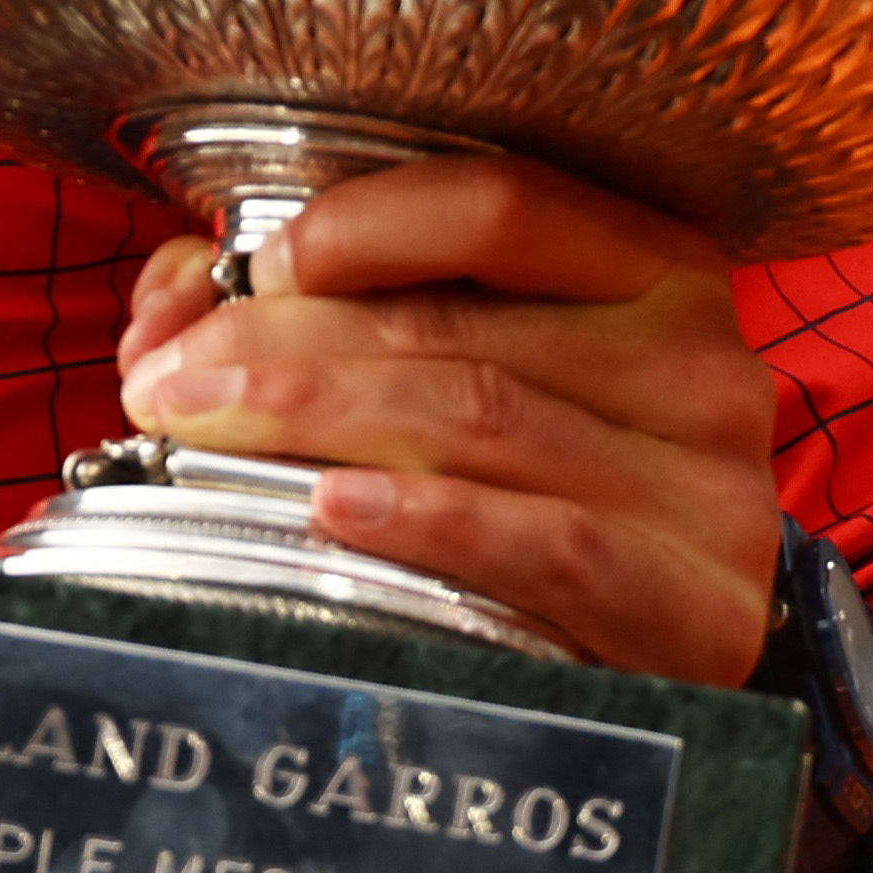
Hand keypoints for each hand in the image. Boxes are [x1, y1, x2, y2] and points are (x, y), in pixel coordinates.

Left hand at [112, 158, 782, 684]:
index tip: (252, 270)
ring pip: (476, 419)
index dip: (362, 226)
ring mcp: (705, 488)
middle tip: (168, 380)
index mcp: (649, 273)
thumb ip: (327, 312)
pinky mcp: (695, 605)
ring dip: (310, 420)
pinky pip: (545, 541)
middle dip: (279, 345)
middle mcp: (693, 364)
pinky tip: (334, 506)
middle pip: (455, 327)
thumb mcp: (455, 377)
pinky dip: (426, 519)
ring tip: (197, 431)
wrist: (669, 666)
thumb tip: (176, 297)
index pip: (501, 206)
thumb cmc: (541, 494)